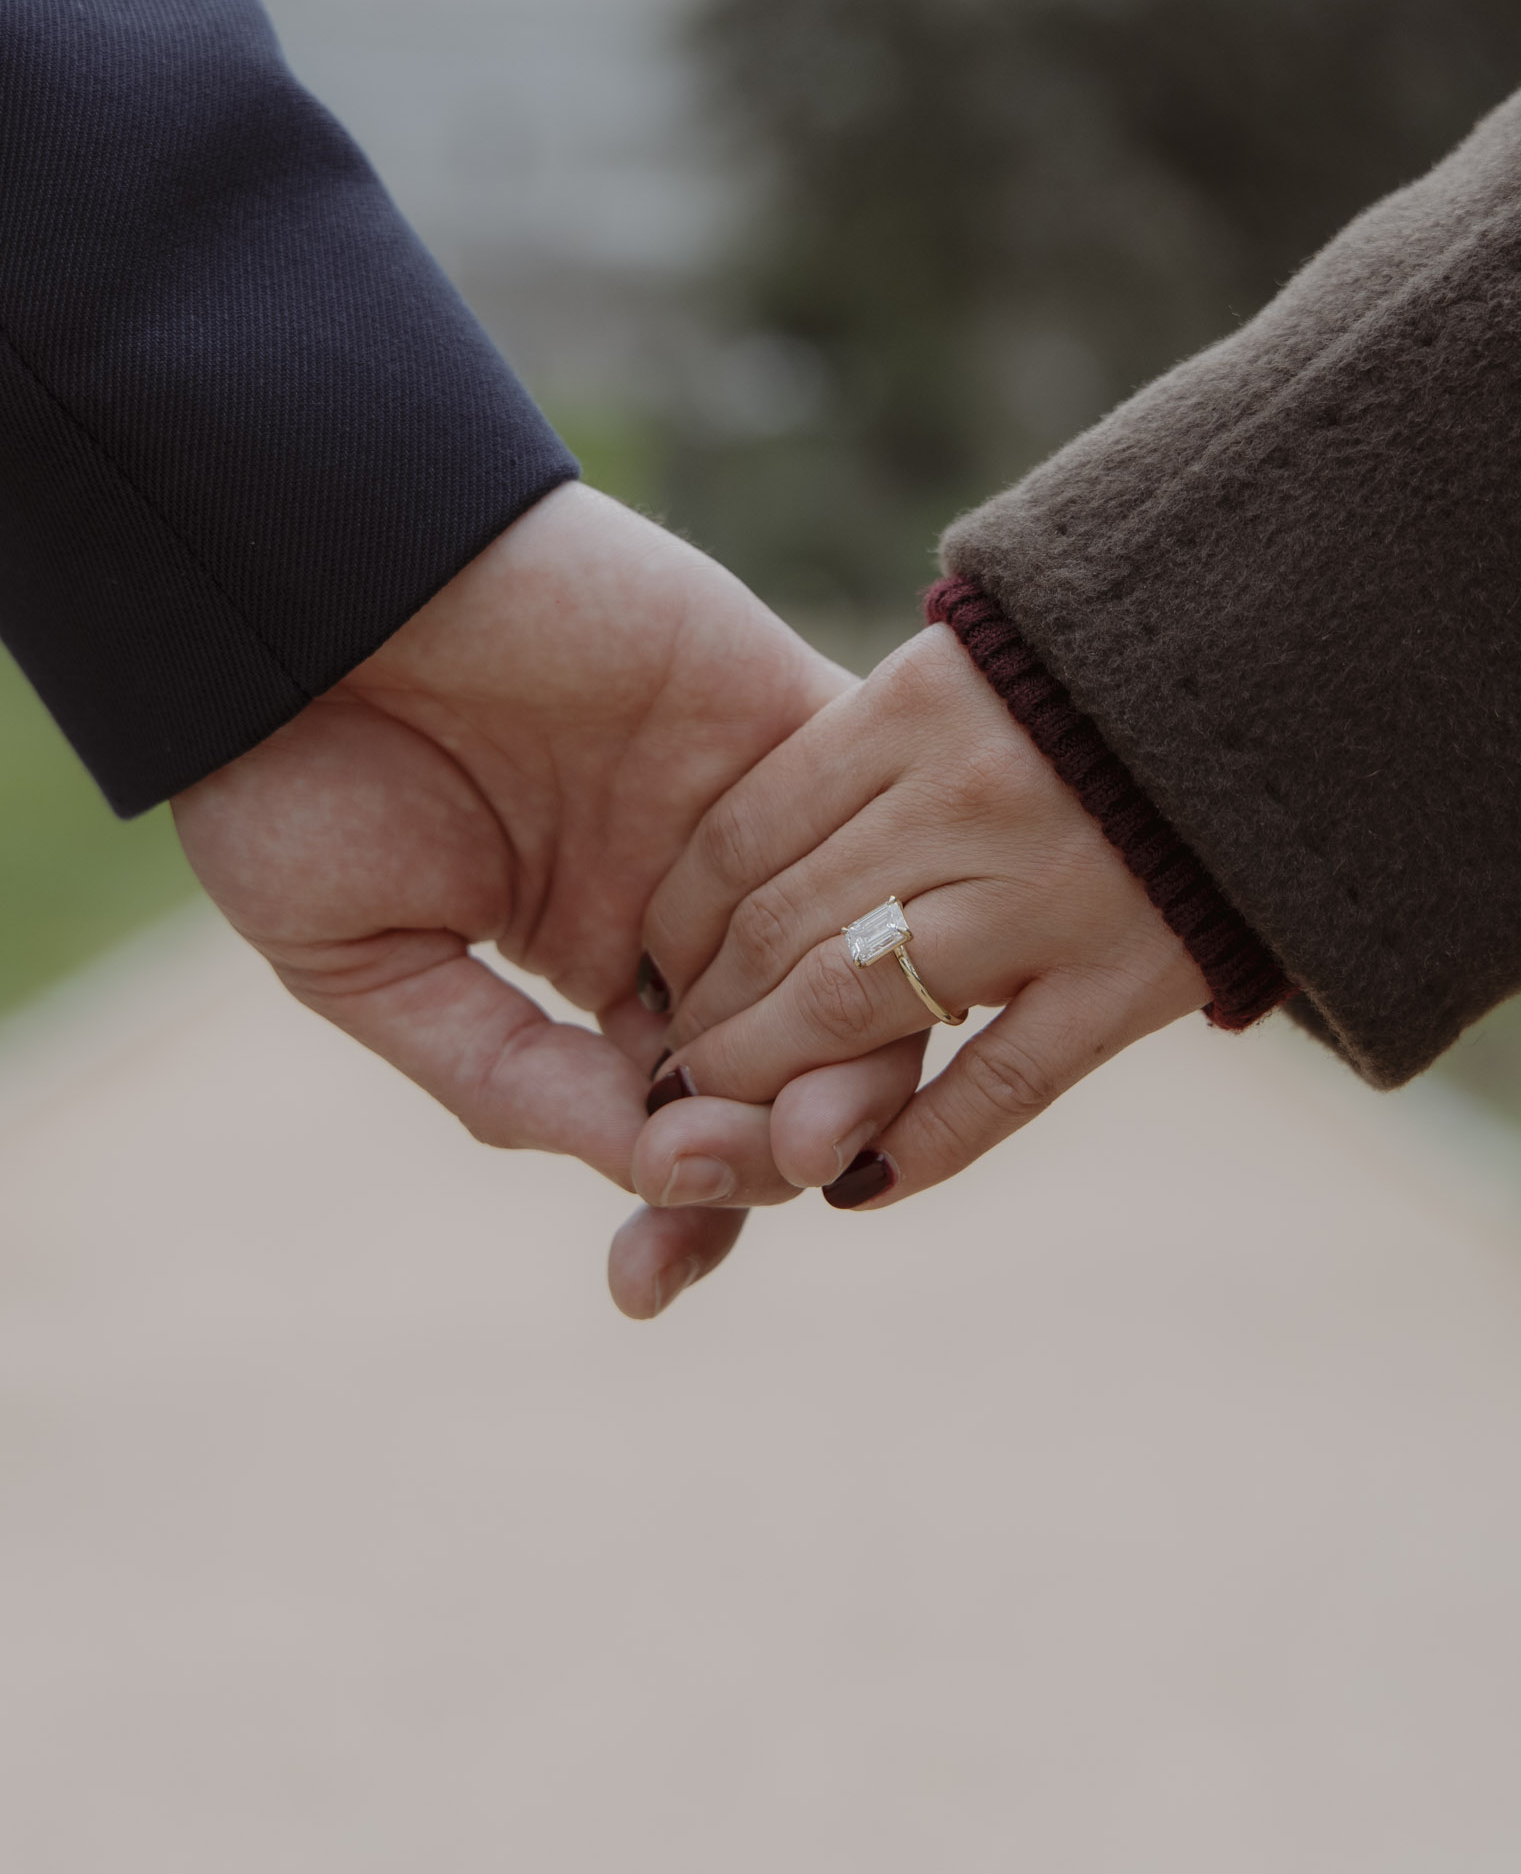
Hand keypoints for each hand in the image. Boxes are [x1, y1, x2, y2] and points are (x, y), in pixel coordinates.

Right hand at [172, 482, 849, 1315]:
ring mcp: (745, 813)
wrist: (302, 587)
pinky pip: (871, 824)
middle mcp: (689, 900)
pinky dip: (871, 917)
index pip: (680, 1115)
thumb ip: (511, 1077)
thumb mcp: (372, 968)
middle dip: (770, 1153)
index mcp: (594, 963)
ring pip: (848, 963)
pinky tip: (843, 1004)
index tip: (639, 1285)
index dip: (676, 1207)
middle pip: (785, 1059)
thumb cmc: (295, 773)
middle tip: (735, 1184)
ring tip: (795, 1135)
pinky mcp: (784, 712)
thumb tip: (651, 1171)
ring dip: (836, 1065)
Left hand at [632, 622, 1206, 1212]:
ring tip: (718, 1122)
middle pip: (777, 931)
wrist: (1297, 682)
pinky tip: (852, 1184)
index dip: (676, 919)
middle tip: (665, 1069)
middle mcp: (966, 801)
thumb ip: (871, 739)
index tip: (651, 965)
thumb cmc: (1115, 676)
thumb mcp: (978, 662)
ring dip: (764, 1081)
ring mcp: (1049, 896)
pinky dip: (913, 1145)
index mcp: (917, 708)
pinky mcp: (1131, 980)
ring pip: (850, 1011)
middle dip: (702, 1014)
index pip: (740, 834)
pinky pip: (996, 1086)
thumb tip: (752, 839)